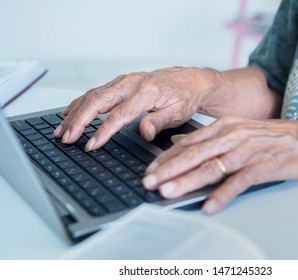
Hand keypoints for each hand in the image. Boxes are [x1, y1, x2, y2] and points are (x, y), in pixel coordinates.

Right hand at [53, 67, 219, 149]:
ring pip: (93, 95)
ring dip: (75, 112)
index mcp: (147, 92)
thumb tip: (144, 133)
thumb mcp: (178, 113)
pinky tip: (70, 111)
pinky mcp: (121, 82)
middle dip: (79, 120)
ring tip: (61, 129)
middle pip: (98, 101)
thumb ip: (159, 122)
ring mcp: (125, 81)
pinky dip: (81, 102)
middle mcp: (132, 83)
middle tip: (66, 137)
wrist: (190, 81)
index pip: (119, 114)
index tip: (91, 145)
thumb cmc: (185, 97)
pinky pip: (97, 91)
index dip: (103, 131)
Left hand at [142, 116, 297, 213]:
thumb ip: (209, 137)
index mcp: (225, 126)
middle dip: (169, 170)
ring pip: (211, 167)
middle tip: (149, 182)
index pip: (188, 143)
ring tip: (168, 193)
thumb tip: (181, 144)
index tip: (150, 170)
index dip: (167, 158)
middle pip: (195, 155)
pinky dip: (223, 195)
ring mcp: (248, 151)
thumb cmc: (274, 137)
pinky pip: (239, 182)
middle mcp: (233, 136)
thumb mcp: (239, 130)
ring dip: (187, 182)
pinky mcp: (263, 166)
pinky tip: (209, 206)